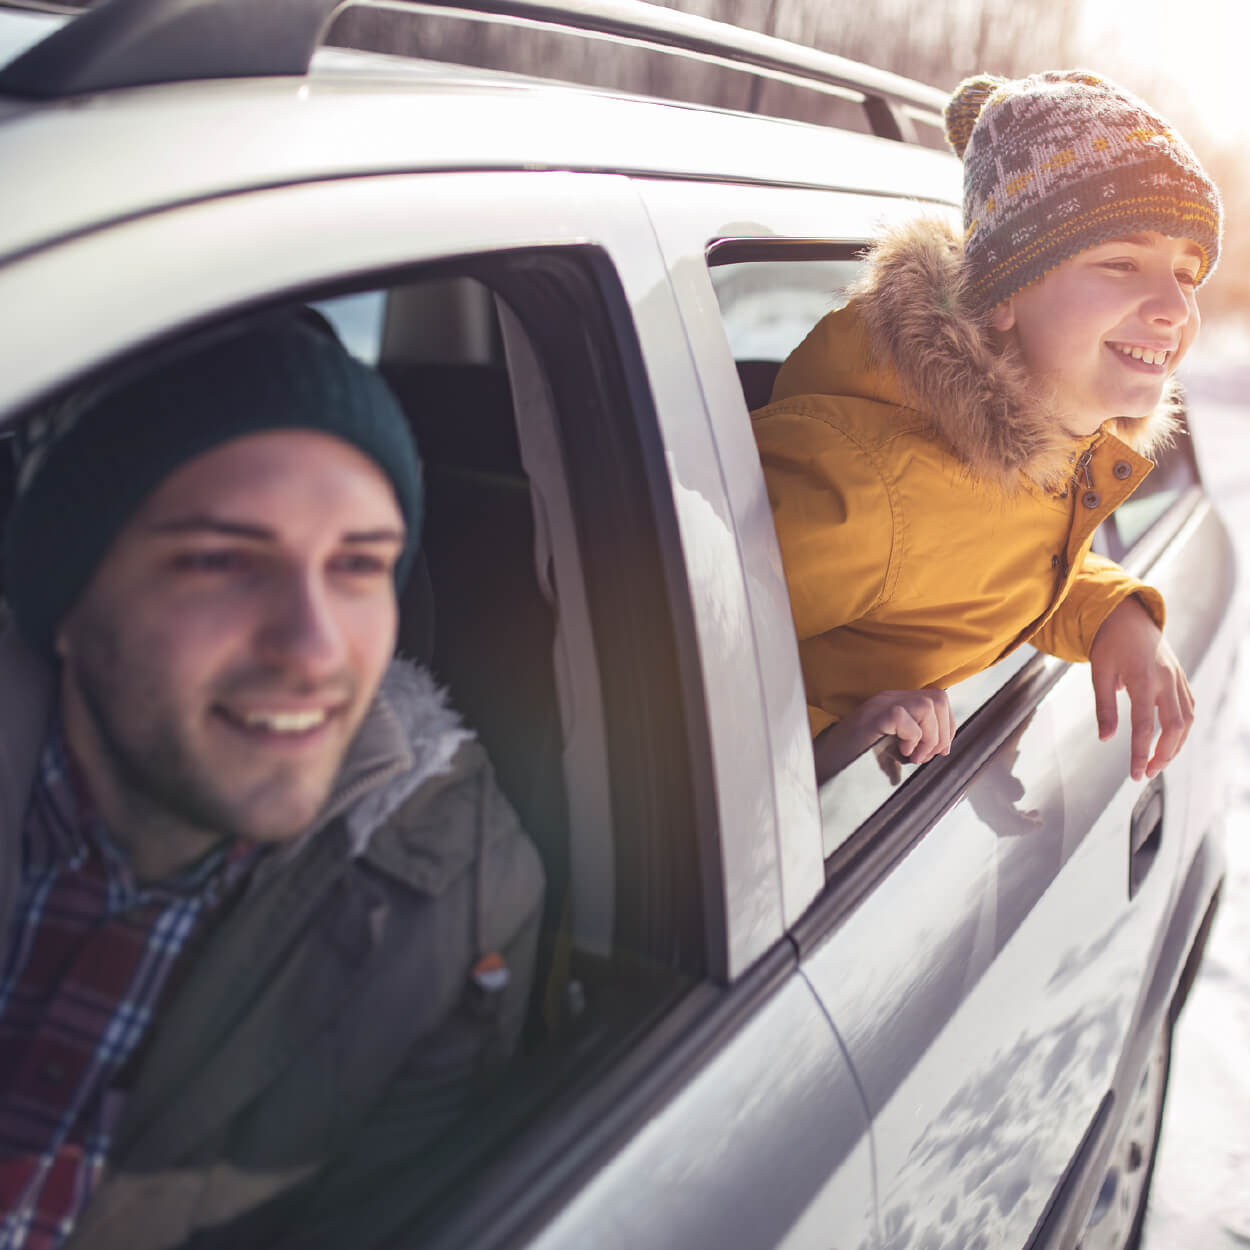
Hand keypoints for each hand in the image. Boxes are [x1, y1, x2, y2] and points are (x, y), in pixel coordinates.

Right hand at [814, 687, 954, 777]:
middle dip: (942, 731)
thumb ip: (913, 740)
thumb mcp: (890, 746)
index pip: (937, 699)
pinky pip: (905, 717)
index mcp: (895, 703)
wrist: (824, 765)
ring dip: (929, 737)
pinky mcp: (872, 718)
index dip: (947, 726)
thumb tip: (941, 748)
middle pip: (938, 698)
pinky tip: (901, 752)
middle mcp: (888, 699)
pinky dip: (912, 737)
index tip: (940, 750)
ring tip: (914, 756)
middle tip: (927, 755)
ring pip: (927, 705)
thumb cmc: (854, 759)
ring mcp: (879, 706)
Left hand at [1089, 596, 1193, 780]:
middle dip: (1163, 754)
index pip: (1144, 725)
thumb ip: (1104, 707)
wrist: (1129, 616)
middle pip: (1174, 726)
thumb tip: (1106, 739)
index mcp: (1142, 679)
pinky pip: (1189, 708)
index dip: (1140, 752)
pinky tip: (1170, 740)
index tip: (1135, 774)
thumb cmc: (1109, 644)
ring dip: (1175, 745)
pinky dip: (1182, 728)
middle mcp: (1165, 680)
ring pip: (1187, 720)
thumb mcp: (1099, 673)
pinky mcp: (1181, 678)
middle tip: (1146, 772)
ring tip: (1157, 762)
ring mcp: (1177, 679)